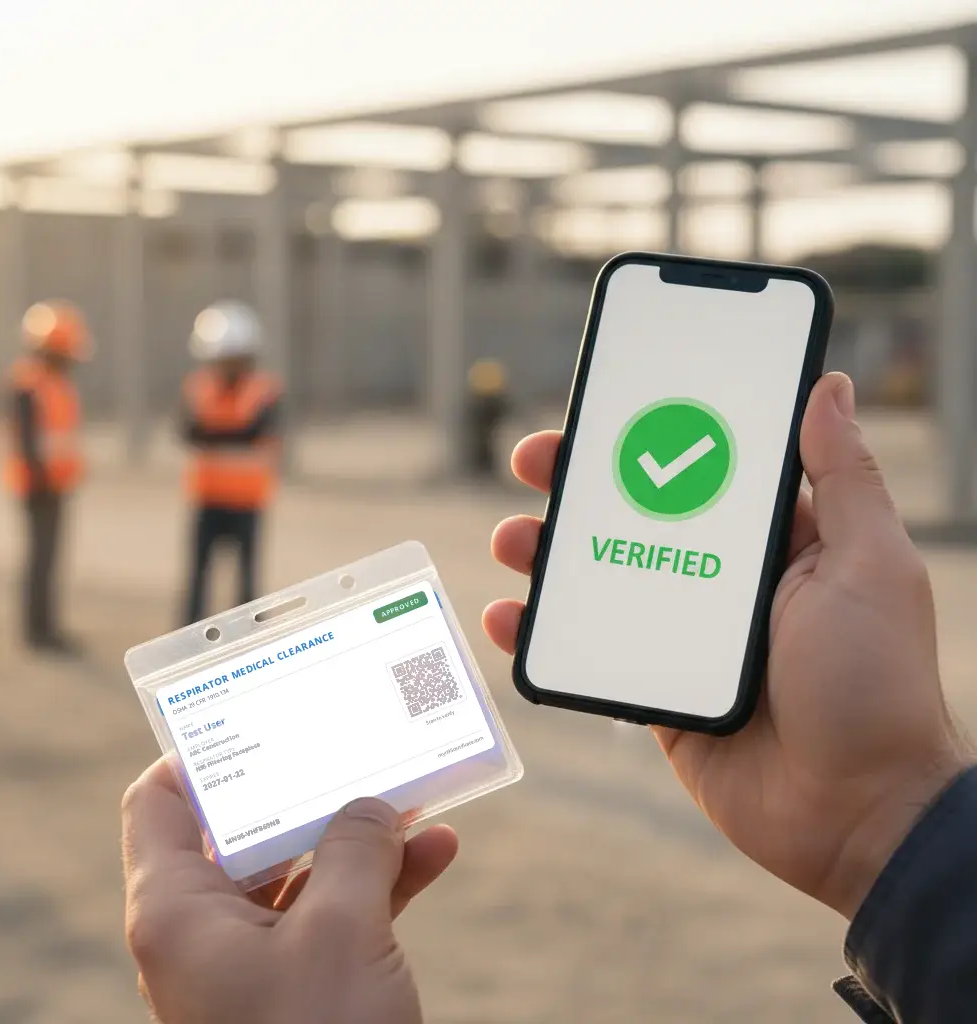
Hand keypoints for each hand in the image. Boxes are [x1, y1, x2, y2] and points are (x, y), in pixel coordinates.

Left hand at [122, 759, 457, 1023]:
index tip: (259, 711)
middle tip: (352, 738)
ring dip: (361, 830)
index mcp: (179, 909)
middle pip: (248, 826)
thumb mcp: (341, 931)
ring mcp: (255, 957)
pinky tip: (438, 851)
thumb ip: (356, 847)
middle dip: (311, 784)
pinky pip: (339, 911)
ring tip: (413, 790)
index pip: (160, 801)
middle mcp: (207, 927)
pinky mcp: (301, 982)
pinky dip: (384, 880)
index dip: (202, 750)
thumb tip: (372, 803)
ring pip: (303, 866)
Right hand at [485, 372, 970, 919]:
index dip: (646, 434)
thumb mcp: (868, 566)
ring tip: (512, 539)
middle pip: (634, 516)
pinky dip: (542, 635)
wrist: (854, 814)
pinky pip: (589, 651)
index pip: (698, 467)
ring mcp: (684, 638)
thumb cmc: (876, 684)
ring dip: (546, 553)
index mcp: (771, 542)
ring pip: (599, 579)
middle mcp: (722, 581)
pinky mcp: (655, 690)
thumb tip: (828, 385)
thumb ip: (844, 478)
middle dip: (577, 485)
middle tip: (533, 461)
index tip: (600, 405)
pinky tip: (510, 619)